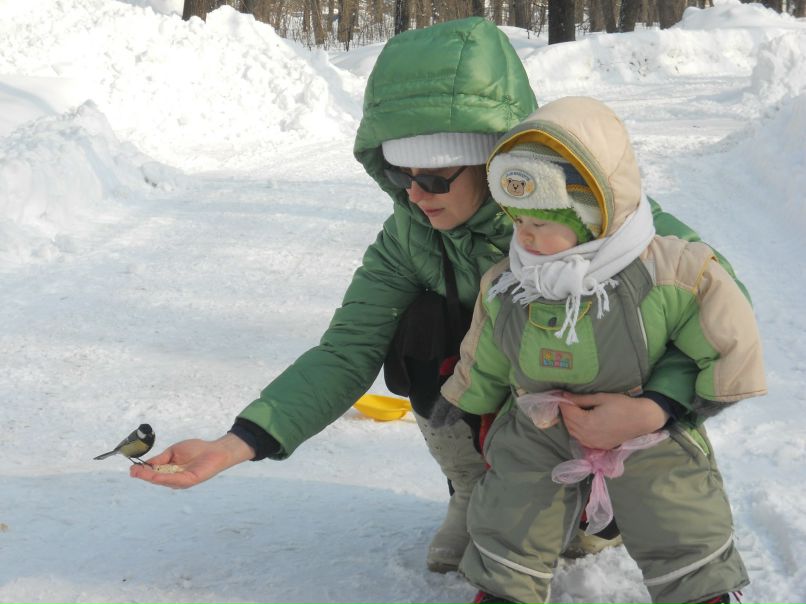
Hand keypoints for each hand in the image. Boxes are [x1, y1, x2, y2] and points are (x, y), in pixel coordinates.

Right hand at [129, 433, 254, 488]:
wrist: (215, 450)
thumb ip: (161, 458)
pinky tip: (154, 475)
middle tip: (132, 471)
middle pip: (155, 478)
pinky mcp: (188, 481)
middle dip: (143, 475)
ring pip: (162, 480)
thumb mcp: (174, 452)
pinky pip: (173, 479)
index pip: (153, 473)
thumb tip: (147, 462)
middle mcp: (174, 479)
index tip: (132, 468)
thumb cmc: (197, 449)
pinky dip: (162, 478)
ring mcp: (181, 481)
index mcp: (170, 472)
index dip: (142, 471)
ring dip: (149, 477)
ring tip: (138, 472)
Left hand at [558, 392, 668, 449]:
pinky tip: (581, 421)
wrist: (642, 419)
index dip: (562, 402)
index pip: (567, 412)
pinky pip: (582, 439)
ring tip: (573, 409)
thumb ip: (580, 399)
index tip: (560, 394)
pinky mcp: (599, 446)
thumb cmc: (622, 405)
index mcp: (587, 423)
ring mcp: (593, 443)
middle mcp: (587, 436)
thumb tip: (563, 395)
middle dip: (565, 411)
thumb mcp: (600, 398)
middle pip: (568, 423)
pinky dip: (577, 430)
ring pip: (573, 432)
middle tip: (566, 400)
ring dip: (570, 421)